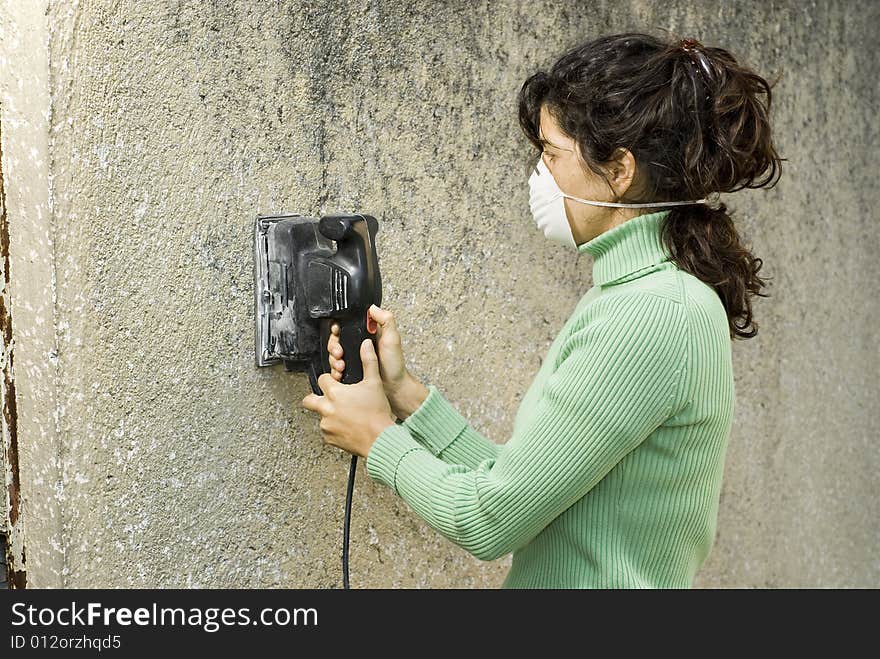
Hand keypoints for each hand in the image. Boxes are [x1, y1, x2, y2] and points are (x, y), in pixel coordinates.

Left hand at [301, 338, 395, 457]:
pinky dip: (335, 429)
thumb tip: (366, 345)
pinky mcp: (329, 438)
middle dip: (315, 397)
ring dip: (329, 414)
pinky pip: (327, 431)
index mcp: (335, 393)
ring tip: (346, 415)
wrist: (380, 439)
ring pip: (320, 416)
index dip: (330, 380)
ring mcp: (326, 425)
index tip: (336, 383)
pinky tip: (348, 426)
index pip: (322, 379)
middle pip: (308, 400)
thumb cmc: (377, 413)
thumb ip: (368, 361)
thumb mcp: (374, 383)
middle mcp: (326, 409)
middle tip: (328, 399)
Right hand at [327, 305, 422, 417]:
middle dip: (333, 346)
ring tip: (340, 365)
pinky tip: (339, 373)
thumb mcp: (393, 338)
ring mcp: (354, 357)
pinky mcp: (351, 369)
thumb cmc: (395, 364)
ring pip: (334, 354)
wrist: (393, 387)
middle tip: (339, 353)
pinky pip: (336, 368)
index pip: (347, 325)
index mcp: (367, 333)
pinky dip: (334, 370)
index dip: (338, 327)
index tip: (337, 331)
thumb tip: (372, 307)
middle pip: (337, 339)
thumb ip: (386, 320)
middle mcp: (358, 344)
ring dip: (333, 359)